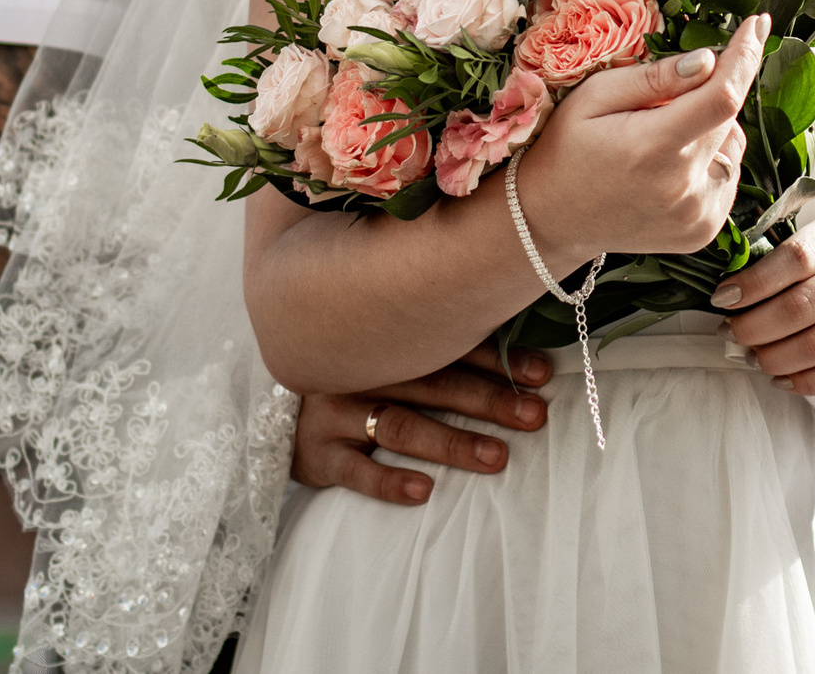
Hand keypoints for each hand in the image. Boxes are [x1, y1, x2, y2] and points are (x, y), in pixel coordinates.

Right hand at [291, 345, 552, 503]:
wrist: (271, 402)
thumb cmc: (352, 371)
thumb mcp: (388, 347)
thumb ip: (438, 338)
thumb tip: (508, 321)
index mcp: (387, 337)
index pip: (450, 346)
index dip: (500, 360)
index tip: (543, 375)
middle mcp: (361, 369)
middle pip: (434, 384)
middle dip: (489, 401)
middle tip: (535, 417)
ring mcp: (335, 411)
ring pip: (401, 425)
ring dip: (452, 442)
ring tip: (497, 458)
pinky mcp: (315, 453)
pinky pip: (352, 469)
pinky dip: (387, 481)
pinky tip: (422, 492)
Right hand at [518, 16, 765, 264]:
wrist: (552, 219)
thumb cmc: (568, 148)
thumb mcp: (595, 96)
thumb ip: (655, 78)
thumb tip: (709, 60)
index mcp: (653, 149)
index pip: (722, 97)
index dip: (746, 56)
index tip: (758, 24)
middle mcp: (682, 188)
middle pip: (728, 118)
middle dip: (710, 95)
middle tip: (665, 102)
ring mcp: (697, 215)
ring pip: (733, 146)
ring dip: (711, 130)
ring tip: (662, 139)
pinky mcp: (704, 229)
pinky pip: (728, 175)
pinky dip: (710, 161)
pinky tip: (671, 166)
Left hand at [714, 218, 814, 395]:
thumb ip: (781, 262)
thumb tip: (728, 295)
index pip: (794, 258)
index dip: (753, 282)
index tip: (723, 298)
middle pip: (798, 308)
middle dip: (753, 328)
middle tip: (731, 335)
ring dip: (773, 359)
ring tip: (753, 357)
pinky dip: (805, 382)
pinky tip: (782, 379)